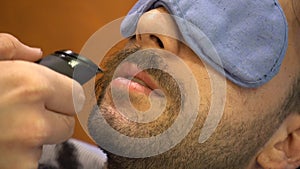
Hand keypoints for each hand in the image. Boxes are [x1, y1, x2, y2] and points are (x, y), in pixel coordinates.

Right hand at [0, 33, 84, 168]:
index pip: (77, 95)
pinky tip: (0, 144)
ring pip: (49, 143)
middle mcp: (32, 123)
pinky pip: (32, 161)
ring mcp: (23, 153)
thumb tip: (35, 53)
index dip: (64, 94)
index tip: (56, 96)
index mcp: (29, 86)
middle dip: (51, 117)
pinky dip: (21, 156)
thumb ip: (10, 48)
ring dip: (34, 137)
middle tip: (24, 111)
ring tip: (5, 128)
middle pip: (67, 123)